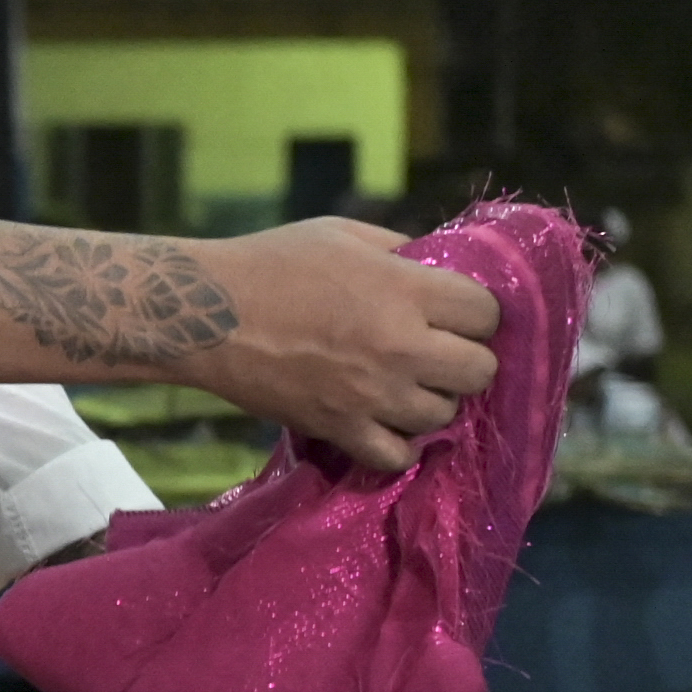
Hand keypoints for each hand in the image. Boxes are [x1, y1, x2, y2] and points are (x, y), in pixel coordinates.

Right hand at [182, 218, 501, 473]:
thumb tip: (438, 271)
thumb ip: (400, 251)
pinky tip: (390, 425)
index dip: (476, 312)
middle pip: (480, 370)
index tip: (455, 312)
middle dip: (466, 358)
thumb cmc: (270, 262)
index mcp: (404, 289)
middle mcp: (401, 346)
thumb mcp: (343, 235)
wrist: (204, 314)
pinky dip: (401, 444)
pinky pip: (398, 455)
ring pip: (444, 414)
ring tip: (405, 385)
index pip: (487, 313)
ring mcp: (373, 394)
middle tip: (437, 351)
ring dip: (432, 399)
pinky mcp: (341, 429)